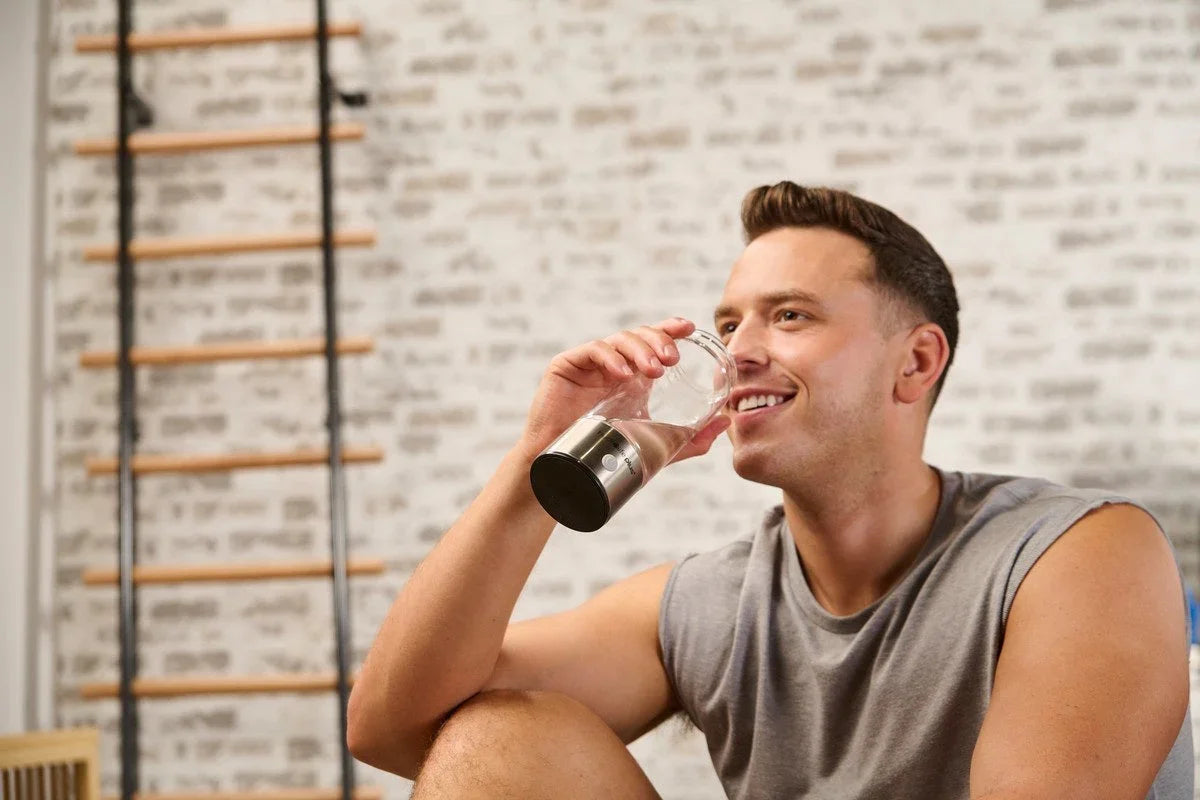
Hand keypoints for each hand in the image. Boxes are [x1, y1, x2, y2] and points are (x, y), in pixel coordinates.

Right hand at [515, 317, 730, 464]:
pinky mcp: (566, 366)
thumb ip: (690, 436)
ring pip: (619, 340)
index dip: (670, 329)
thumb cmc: (606, 454)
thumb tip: (726, 422)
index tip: (690, 328)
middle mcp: (613, 364)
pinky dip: (610, 357)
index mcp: (633, 376)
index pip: (653, 342)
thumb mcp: (655, 444)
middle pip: (640, 336)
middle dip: (659, 341)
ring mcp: (590, 363)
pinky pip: (592, 350)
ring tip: (654, 370)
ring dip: (640, 350)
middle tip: (672, 359)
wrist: (566, 469)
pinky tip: (623, 374)